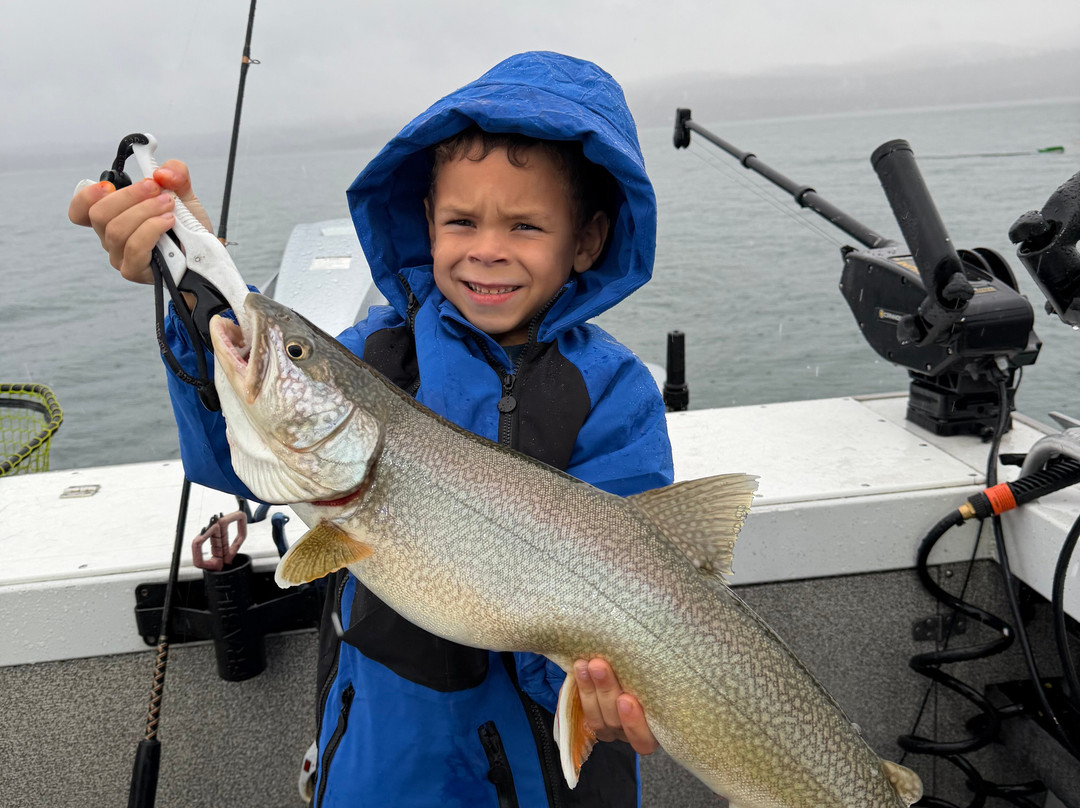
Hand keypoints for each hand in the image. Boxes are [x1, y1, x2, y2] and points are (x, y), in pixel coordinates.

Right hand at [68, 160, 212, 284]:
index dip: (86, 196)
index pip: (80, 210)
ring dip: (145, 211)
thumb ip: (175, 173)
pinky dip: (151, 229)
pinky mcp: (133, 271)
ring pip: (117, 230)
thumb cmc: (186, 226)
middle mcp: (111, 238)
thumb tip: (161, 173)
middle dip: (129, 196)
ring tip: (169, 205)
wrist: (205, 254)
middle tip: (156, 189)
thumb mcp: (183, 192)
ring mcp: (120, 256)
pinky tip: (168, 222)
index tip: (108, 185)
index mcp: (113, 217)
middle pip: (99, 215)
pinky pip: (134, 247)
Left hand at [573, 658, 657, 755]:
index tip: (627, 699)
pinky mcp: (591, 717)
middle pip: (615, 722)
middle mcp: (629, 732)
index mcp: (654, 729)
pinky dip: (580, 687)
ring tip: (585, 663)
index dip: (634, 723)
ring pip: (596, 718)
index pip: (644, 739)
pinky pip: (581, 710)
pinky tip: (579, 667)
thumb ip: (665, 674)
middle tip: (599, 666)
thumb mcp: (665, 675)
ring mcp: (609, 727)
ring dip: (589, 688)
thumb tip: (693, 651)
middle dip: (606, 691)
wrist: (636, 664)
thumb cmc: (659, 670)